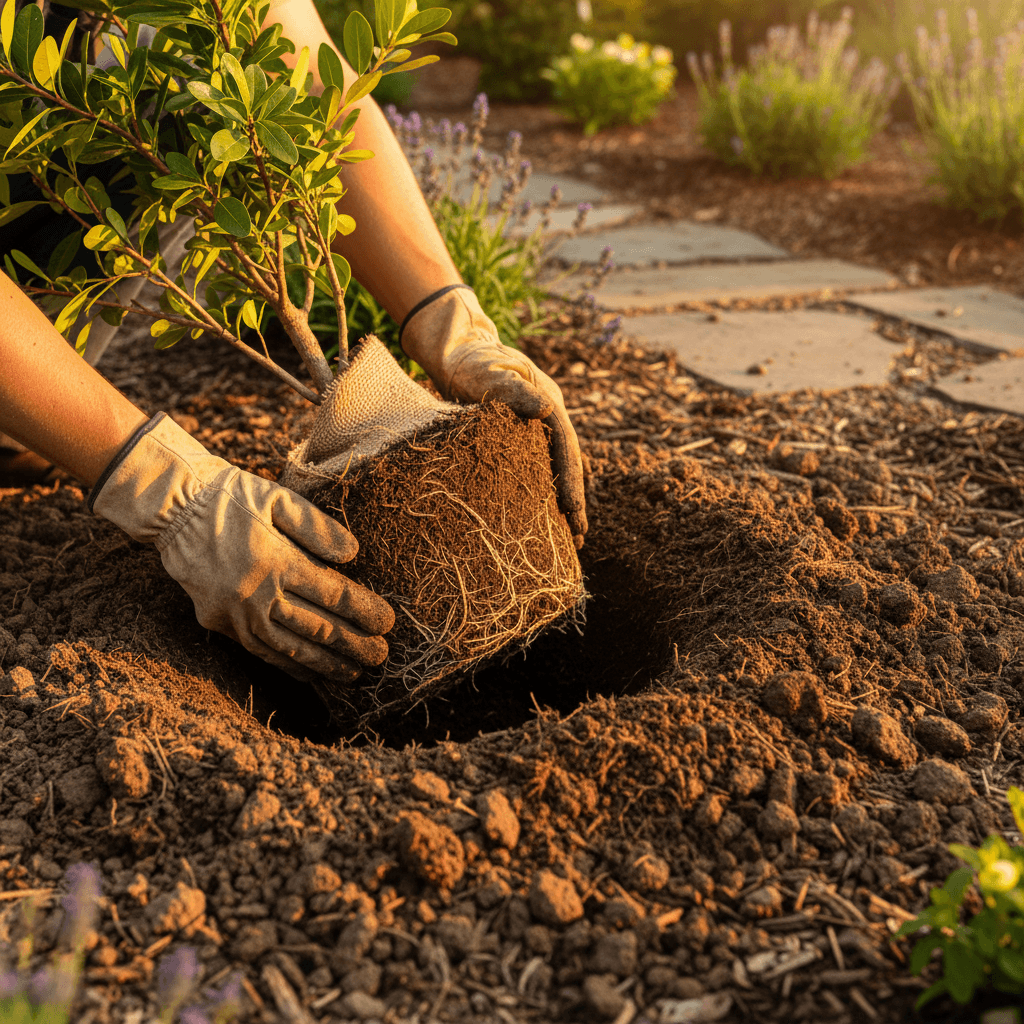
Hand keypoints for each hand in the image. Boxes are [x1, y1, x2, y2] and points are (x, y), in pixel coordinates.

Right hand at [90, 414, 393, 681]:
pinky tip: (310, 673)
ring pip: (289, 649)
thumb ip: (317, 527)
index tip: (388, 623)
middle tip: (382, 657)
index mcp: (275, 561)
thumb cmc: (232, 497)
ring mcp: (234, 614)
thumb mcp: (278, 498)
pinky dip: (288, 666)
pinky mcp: (218, 623)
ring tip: (355, 674)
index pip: (331, 594)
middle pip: (316, 628)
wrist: (171, 508)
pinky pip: (260, 652)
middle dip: (353, 646)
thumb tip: (353, 554)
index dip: (363, 612)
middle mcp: (256, 594)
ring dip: (325, 665)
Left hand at [401, 286, 587, 546]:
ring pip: (558, 468)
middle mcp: (549, 417)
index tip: (574, 512)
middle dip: (575, 500)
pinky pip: (541, 466)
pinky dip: (547, 489)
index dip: (572, 482)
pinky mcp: (522, 435)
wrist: (458, 350)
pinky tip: (547, 514)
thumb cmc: (470, 362)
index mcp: (549, 403)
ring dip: (564, 500)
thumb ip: (514, 390)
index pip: (567, 449)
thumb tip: (546, 409)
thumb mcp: (489, 373)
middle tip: (579, 537)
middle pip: (569, 464)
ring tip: (570, 536)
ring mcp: (537, 427)